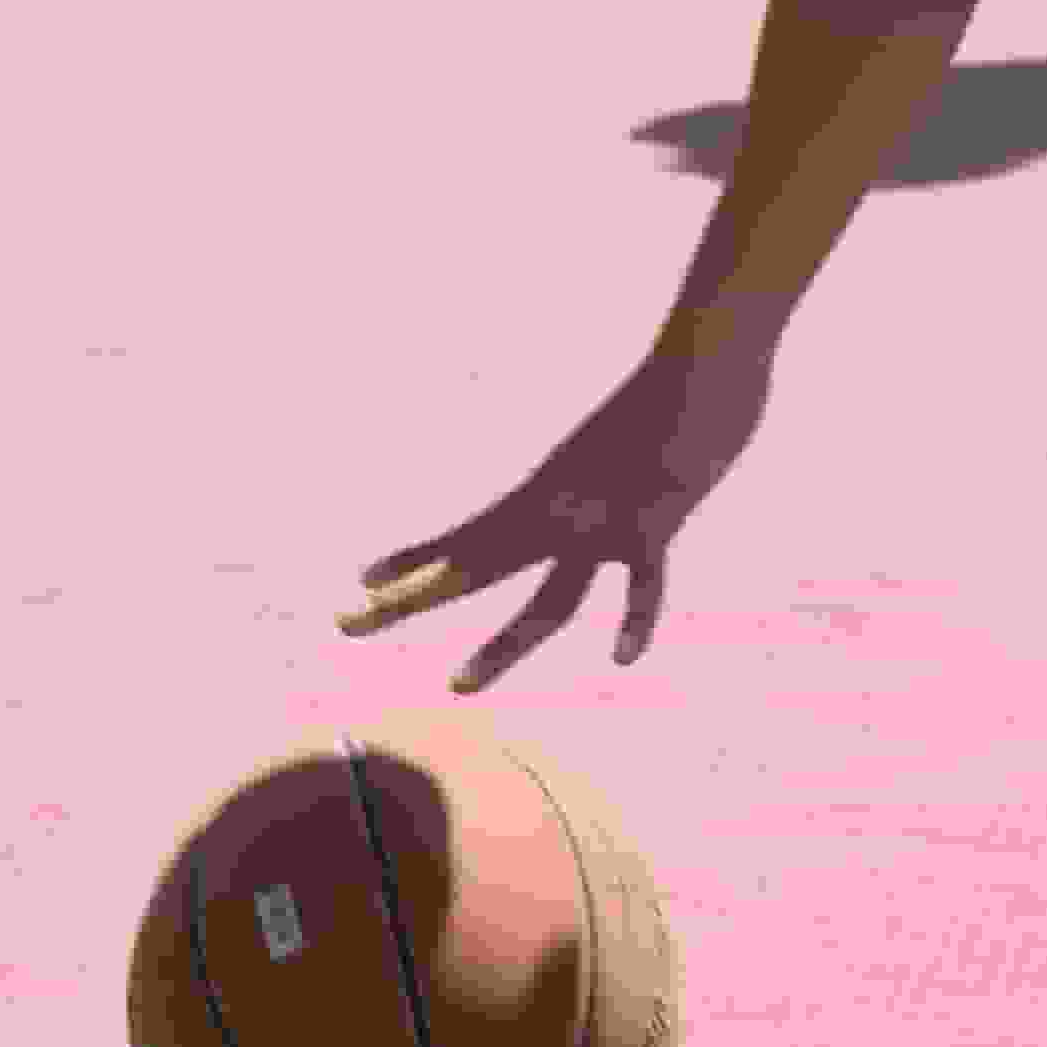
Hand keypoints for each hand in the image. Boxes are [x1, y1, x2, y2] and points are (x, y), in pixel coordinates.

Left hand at [343, 338, 775, 691]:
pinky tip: (621, 658)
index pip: (468, 536)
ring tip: (456, 686)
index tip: (361, 578)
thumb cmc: (668, 399)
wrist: (702, 359)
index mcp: (546, 490)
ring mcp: (606, 521)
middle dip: (411, 597)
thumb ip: (607, 475)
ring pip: (547, 598)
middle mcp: (561, 510)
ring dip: (502, 645)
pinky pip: (643, 581)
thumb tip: (597, 497)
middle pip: (476, 566)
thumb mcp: (622, 445)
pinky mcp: (656, 521)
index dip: (414, 558)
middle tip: (344, 624)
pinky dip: (635, 618)